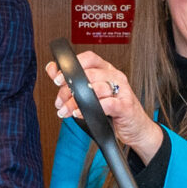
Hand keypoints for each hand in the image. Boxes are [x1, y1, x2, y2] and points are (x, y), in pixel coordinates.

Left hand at [45, 49, 163, 159]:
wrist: (135, 129)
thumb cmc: (113, 112)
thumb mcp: (90, 94)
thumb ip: (71, 81)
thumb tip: (51, 68)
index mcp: (106, 70)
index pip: (89, 58)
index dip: (72, 66)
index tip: (57, 79)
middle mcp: (115, 77)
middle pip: (88, 75)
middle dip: (69, 89)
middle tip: (59, 102)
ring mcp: (122, 90)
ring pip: (95, 89)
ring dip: (76, 102)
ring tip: (66, 111)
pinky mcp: (125, 106)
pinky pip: (106, 104)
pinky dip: (89, 110)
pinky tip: (79, 114)